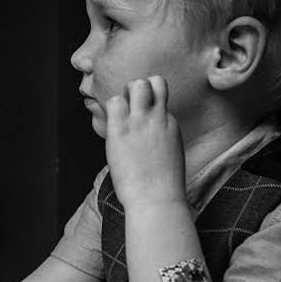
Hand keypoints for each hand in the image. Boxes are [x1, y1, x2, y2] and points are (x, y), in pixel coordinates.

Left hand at [104, 76, 186, 210]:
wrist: (156, 199)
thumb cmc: (161, 185)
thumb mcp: (169, 153)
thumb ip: (160, 137)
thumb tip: (147, 135)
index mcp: (170, 124)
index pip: (160, 98)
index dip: (147, 104)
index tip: (139, 116)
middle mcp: (157, 118)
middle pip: (150, 82)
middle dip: (138, 89)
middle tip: (128, 109)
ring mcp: (140, 122)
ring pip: (135, 85)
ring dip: (123, 96)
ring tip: (119, 116)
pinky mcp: (120, 130)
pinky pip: (113, 102)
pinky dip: (110, 110)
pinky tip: (110, 126)